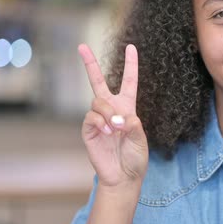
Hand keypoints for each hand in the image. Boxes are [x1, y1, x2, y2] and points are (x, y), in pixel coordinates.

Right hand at [78, 43, 147, 188]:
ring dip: (108, 113)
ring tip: (116, 128)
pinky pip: (91, 118)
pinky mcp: (89, 130)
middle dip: (89, 64)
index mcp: (128, 107)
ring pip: (97, 102)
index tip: (131, 47)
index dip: (131, 64)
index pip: (129, 81)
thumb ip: (133, 125)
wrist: (124, 177)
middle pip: (98, 82)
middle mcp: (111, 109)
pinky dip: (100, 122)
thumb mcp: (141, 139)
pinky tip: (107, 132)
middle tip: (81, 46)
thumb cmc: (135, 157)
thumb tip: (119, 117)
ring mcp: (98, 119)